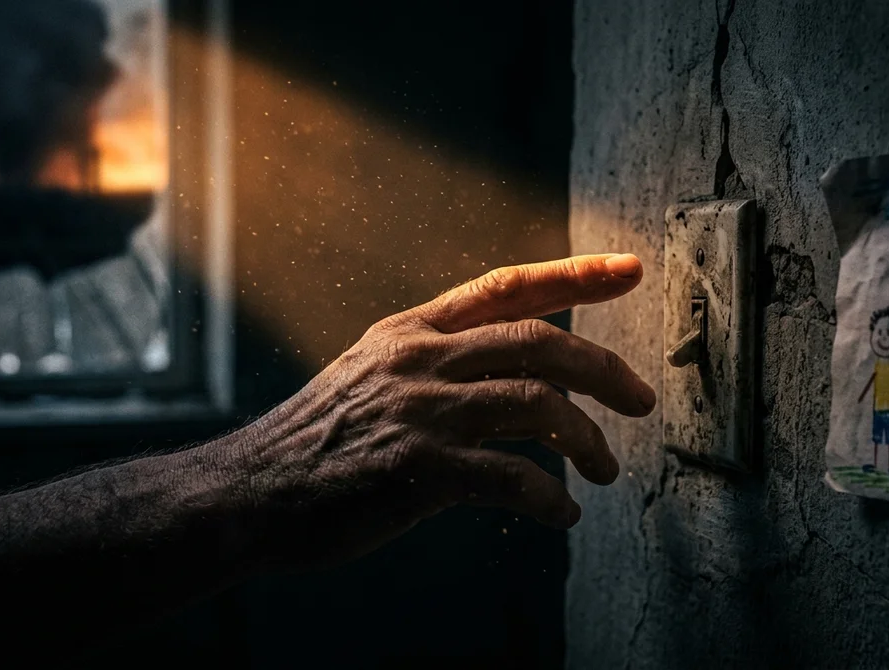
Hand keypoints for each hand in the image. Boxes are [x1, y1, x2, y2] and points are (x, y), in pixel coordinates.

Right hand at [237, 254, 654, 570]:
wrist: (247, 493)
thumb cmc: (316, 442)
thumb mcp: (370, 375)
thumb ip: (435, 362)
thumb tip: (511, 371)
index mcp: (411, 332)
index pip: (507, 286)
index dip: (575, 274)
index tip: (630, 268)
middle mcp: (420, 359)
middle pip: (540, 344)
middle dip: (604, 371)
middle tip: (641, 401)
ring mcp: (419, 412)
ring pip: (537, 407)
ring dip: (588, 442)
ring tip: (606, 470)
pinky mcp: (417, 469)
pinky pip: (512, 479)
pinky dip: (552, 499)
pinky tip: (563, 515)